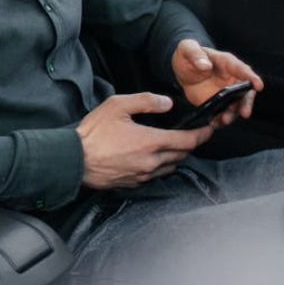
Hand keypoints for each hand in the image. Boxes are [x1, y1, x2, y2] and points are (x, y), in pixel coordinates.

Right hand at [76, 92, 212, 189]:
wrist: (74, 160)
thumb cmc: (93, 133)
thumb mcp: (117, 106)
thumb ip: (145, 102)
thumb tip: (166, 103)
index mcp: (152, 142)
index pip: (187, 141)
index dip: (202, 135)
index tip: (209, 129)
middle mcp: (152, 162)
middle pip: (182, 155)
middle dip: (189, 145)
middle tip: (192, 135)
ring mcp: (143, 175)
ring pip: (170, 167)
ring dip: (175, 157)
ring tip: (171, 146)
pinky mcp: (133, 182)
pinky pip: (155, 175)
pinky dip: (159, 166)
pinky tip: (151, 157)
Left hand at [172, 39, 264, 127]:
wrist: (183, 69)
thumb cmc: (189, 55)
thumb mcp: (188, 49)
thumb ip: (195, 54)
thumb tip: (205, 65)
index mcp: (227, 63)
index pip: (242, 69)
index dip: (251, 77)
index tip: (258, 86)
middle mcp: (231, 79)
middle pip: (245, 92)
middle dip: (246, 103)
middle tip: (244, 113)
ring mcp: (226, 93)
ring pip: (235, 105)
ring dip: (232, 114)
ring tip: (224, 120)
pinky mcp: (218, 103)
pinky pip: (222, 113)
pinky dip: (219, 119)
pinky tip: (214, 123)